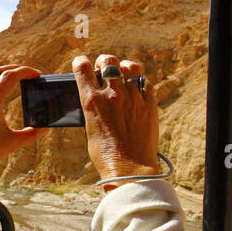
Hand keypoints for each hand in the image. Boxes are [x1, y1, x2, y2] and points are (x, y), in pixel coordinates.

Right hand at [72, 54, 159, 190]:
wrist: (130, 169)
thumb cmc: (105, 154)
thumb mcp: (90, 128)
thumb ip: (93, 108)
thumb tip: (95, 97)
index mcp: (92, 100)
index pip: (83, 68)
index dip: (81, 62)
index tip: (82, 63)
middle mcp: (112, 94)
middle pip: (109, 61)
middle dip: (104, 61)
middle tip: (104, 68)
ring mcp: (133, 97)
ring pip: (131, 66)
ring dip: (125, 67)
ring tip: (124, 73)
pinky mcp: (149, 104)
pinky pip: (146, 82)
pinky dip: (140, 81)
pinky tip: (137, 88)